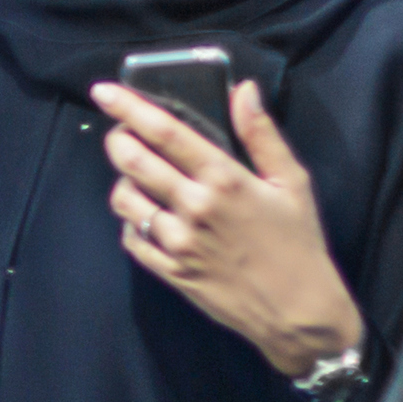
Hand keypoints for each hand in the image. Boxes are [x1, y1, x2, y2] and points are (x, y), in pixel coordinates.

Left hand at [92, 78, 365, 379]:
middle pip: (134, 162)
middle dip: (117, 140)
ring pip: (125, 201)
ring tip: (136, 176)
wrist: (298, 312)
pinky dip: (132, 222)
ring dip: (122, 182)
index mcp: (224, 179)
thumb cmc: (299, 243)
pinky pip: (133, 239)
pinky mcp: (170, 272)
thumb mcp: (292, 182)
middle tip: (119, 133)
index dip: (129, 108)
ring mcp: (178, 242)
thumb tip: (243, 89)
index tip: (103, 91)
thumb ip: (261, 134)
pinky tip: (148, 216)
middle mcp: (195, 207)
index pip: (166, 133)